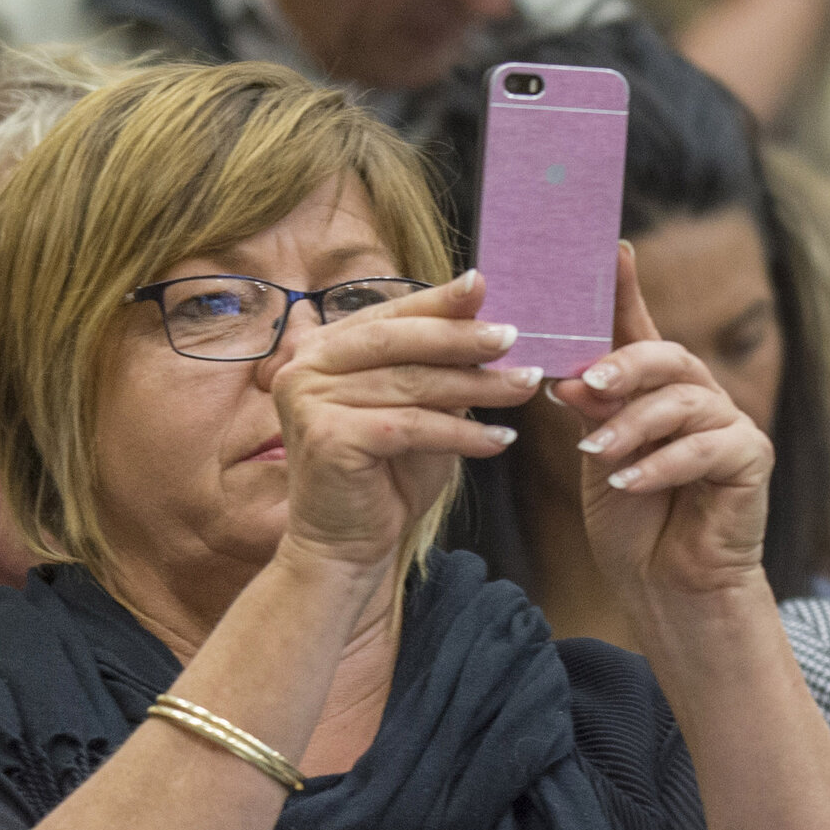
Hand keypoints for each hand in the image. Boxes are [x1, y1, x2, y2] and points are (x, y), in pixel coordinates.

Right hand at [266, 270, 538, 582]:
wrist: (346, 541)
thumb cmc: (385, 472)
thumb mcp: (416, 404)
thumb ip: (434, 361)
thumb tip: (482, 305)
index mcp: (321, 350)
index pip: (388, 315)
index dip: (438, 302)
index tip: (486, 287)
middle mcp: (304, 368)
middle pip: (396, 339)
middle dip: (460, 337)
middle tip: (513, 337)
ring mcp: (309, 401)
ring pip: (410, 383)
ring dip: (477, 386)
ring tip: (525, 388)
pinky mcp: (328, 437)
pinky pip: (411, 425)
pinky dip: (462, 433)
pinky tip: (501, 440)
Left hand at [552, 244, 774, 611]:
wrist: (666, 584)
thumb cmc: (632, 520)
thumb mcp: (597, 458)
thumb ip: (589, 413)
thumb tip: (565, 375)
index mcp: (657, 391)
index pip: (640, 333)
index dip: (626, 292)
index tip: (610, 252)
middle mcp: (698, 397)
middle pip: (667, 358)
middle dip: (624, 365)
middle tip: (584, 382)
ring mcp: (729, 425)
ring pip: (684, 402)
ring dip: (632, 425)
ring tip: (594, 453)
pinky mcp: (749, 460)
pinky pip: (708, 448)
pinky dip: (661, 464)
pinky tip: (627, 482)